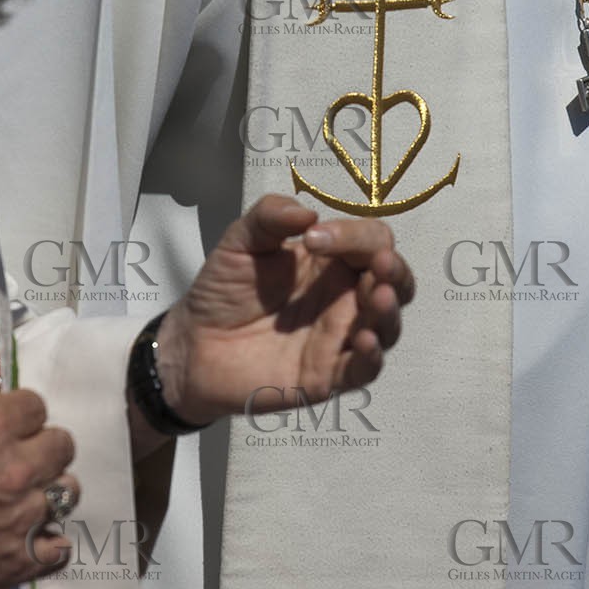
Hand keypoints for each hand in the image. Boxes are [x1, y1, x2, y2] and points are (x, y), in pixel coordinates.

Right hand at [0, 390, 77, 588]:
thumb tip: (4, 432)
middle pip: (63, 446)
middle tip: (20, 464)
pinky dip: (48, 543)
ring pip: (68, 492)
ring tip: (22, 503)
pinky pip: (61, 547)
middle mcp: (16, 468)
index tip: (12, 430)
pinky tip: (28, 540)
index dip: (23, 418)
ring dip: (48, 493)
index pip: (37, 406)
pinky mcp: (21, 561)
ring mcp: (23, 517)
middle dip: (43, 450)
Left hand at [153, 195, 414, 426]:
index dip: (354, 235)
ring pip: (387, 326)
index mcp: (332, 263)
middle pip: (395, 282)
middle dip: (394, 270)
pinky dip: (372, 357)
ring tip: (378, 295)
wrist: (193, 344)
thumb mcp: (240, 241)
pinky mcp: (327, 376)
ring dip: (389, 310)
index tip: (312, 239)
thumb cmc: (223, 290)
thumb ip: (269, 216)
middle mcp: (345, 298)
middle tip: (379, 263)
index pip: (370, 241)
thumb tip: (309, 212)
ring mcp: (340, 338)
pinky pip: (364, 370)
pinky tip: (363, 341)